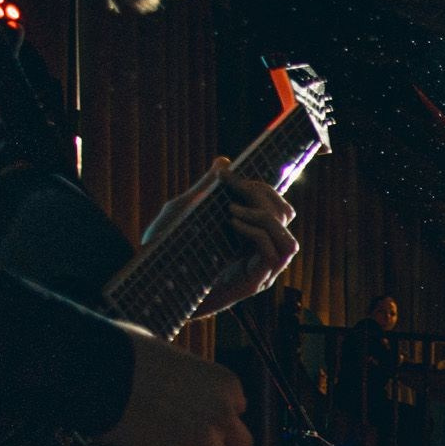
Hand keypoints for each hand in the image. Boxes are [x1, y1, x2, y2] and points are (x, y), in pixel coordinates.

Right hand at [98, 327, 251, 445]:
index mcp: (225, 383)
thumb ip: (188, 379)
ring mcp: (202, 439)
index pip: (239, 413)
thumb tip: (179, 389)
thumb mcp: (171, 356)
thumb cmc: (121, 354)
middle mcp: (222, 412)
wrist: (92, 368)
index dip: (215, 421)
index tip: (193, 422)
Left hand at [153, 161, 297, 319]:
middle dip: (263, 195)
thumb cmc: (167, 249)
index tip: (228, 175)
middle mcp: (262, 254)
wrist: (155, 284)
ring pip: (289, 241)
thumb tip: (224, 161)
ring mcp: (260, 272)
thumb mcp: (185, 210)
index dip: (260, 186)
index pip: (278, 208)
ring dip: (265, 218)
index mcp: (252, 236)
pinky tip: (231, 223)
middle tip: (234, 189)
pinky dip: (255, 232)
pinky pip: (272, 254)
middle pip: (287, 218)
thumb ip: (207, 187)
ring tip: (233, 210)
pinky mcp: (252, 284)